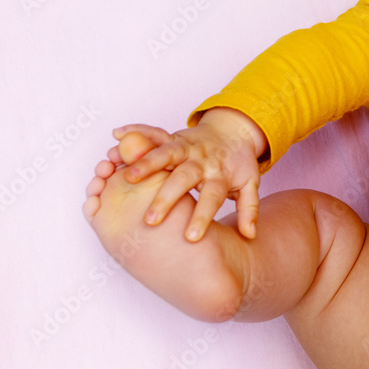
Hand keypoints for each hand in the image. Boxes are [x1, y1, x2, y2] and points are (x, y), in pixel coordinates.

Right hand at [109, 114, 261, 241]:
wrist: (234, 131)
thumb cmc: (237, 162)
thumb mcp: (249, 184)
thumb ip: (248, 208)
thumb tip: (250, 235)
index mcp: (219, 174)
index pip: (212, 197)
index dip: (202, 216)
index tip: (191, 237)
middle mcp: (200, 159)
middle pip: (183, 178)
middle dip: (166, 198)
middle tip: (151, 220)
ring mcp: (185, 146)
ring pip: (164, 153)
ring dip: (145, 164)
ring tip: (126, 178)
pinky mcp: (173, 136)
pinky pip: (153, 132)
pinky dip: (135, 131)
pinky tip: (117, 134)